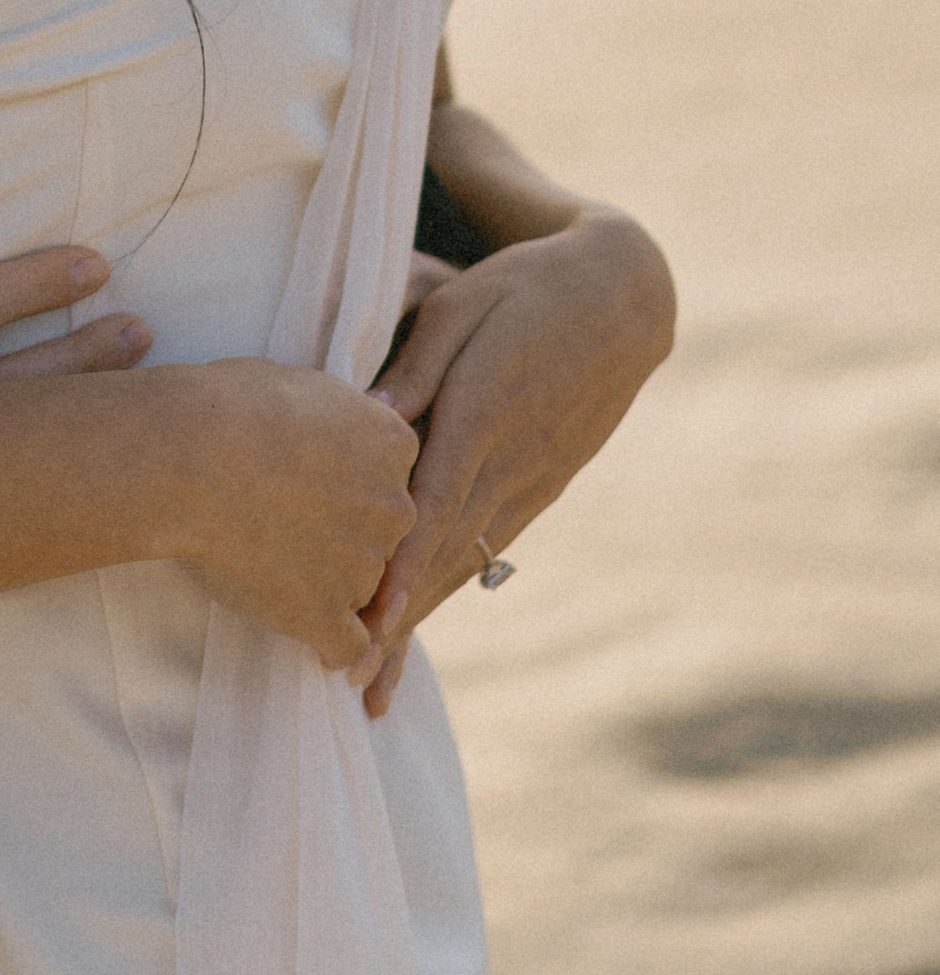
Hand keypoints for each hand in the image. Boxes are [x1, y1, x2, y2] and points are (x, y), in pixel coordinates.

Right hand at [178, 361, 422, 670]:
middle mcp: (394, 505)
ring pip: (364, 588)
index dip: (349, 487)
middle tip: (290, 533)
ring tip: (274, 575)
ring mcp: (363, 563)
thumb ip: (341, 418)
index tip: (312, 490)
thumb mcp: (303, 386)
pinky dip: (333, 649)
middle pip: (384, 535)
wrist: (186, 457)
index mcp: (393, 444)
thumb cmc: (227, 408)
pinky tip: (313, 645)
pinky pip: (351, 646)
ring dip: (332, 589)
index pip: (389, 477)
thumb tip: (340, 428)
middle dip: (346, 538)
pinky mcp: (327, 613)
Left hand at [357, 205, 674, 713]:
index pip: (434, 507)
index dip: (400, 569)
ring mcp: (530, 481)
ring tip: (375, 681)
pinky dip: (445, 586)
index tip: (367, 623)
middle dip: (398, 623)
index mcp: (485, 417)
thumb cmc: (521, 291)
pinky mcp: (539, 485)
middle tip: (353, 683)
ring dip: (418, 618)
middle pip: (443, 555)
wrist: (621, 300)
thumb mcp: (463, 308)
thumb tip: (368, 415)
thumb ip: (418, 367)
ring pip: (462, 560)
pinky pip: (483, 544)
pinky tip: (413, 621)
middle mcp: (510, 464)